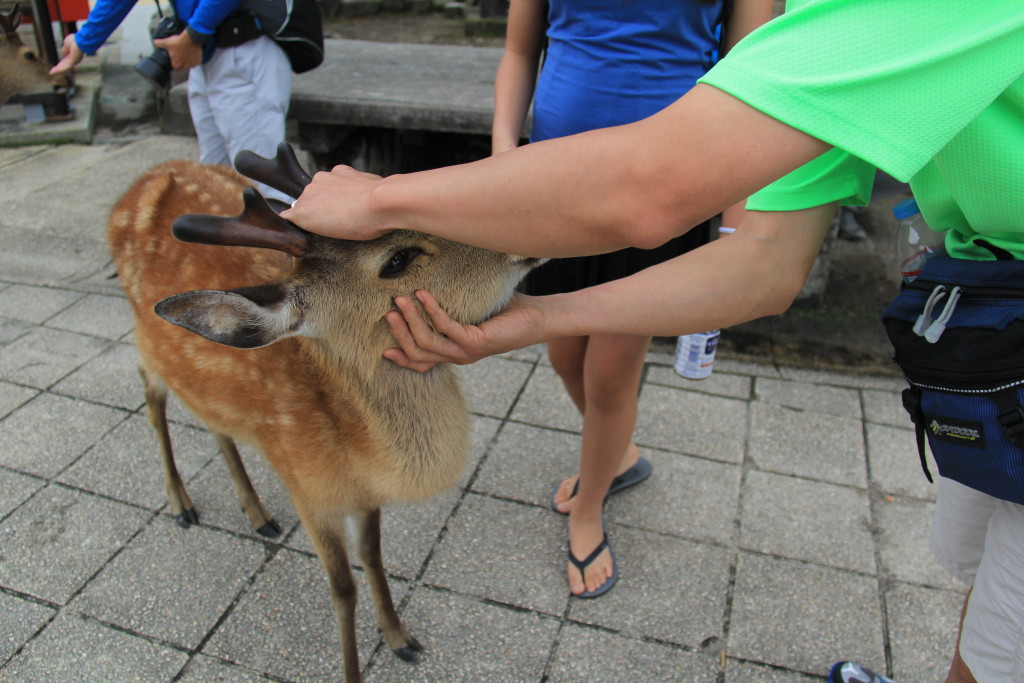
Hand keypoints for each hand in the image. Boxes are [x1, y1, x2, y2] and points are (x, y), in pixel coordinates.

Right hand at [50, 33, 82, 73]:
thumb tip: (63, 53)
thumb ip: (65, 49)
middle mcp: (74, 59)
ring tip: (51, 72)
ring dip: (57, 70)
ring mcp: (74, 61)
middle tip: (52, 71)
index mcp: (72, 55)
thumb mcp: (67, 44)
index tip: (56, 66)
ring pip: (64, 67)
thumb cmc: (75, 40)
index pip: (65, 60)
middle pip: (64, 65)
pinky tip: (53, 71)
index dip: (60, 63)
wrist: (80, 40)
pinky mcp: (73, 62)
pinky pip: (65, 67)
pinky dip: (59, 69)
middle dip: (58, 68)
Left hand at [153, 31, 202, 69]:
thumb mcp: (166, 42)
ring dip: (188, 60)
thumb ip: (159, 43)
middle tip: (181, 53)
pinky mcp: (198, 61)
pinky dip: (194, 58)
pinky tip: (192, 53)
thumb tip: (154, 42)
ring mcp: (192, 64)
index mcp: (176, 64)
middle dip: (182, 61)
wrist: (191, 38)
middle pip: (182, 66)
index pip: (174, 66)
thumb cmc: (179, 42)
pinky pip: (196, 62)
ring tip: (187, 52)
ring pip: (189, 64)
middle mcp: (184, 67)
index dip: (174, 61)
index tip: (175, 56)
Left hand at [282, 166, 392, 240]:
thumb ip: (366, 189)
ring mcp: (310, 195)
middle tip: (337, 224)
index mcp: (339, 172)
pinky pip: (288, 219)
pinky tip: (298, 237)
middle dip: (320, 209)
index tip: (343, 212)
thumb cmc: (384, 200)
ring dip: (310, 219)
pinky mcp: (303, 212)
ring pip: (302, 208)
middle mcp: (320, 179)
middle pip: (312, 196)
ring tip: (326, 233)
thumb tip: (378, 194)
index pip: (328, 187)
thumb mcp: (376, 187)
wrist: (381, 203)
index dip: (334, 201)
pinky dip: (292, 227)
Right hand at [383, 290, 548, 370]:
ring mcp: (466, 352)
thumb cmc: (505, 312)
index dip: (402, 358)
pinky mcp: (476, 343)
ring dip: (411, 320)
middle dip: (400, 333)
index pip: (422, 363)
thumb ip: (450, 310)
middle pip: (418, 353)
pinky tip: (424, 294)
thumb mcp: (471, 313)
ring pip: (427, 342)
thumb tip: (423, 287)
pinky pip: (446, 326)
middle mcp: (459, 357)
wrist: (536, 319)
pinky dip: (431, 309)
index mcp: (455, 353)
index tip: (382, 349)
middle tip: (387, 311)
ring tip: (400, 300)